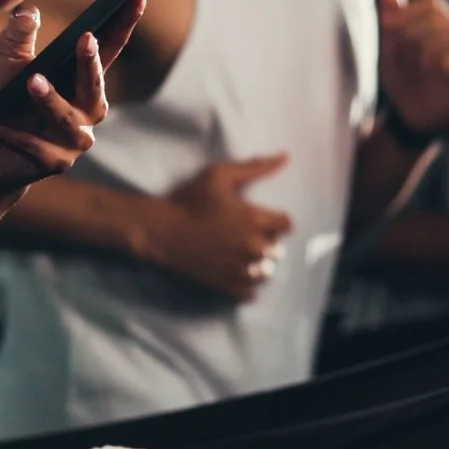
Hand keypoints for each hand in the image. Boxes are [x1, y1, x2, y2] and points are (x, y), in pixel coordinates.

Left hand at [0, 0, 144, 192]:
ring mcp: (74, 140)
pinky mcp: (54, 163)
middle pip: (94, 85)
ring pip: (67, 118)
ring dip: (50, 99)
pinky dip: (7, 133)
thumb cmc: (6, 100)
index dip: (124, 22)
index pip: (109, 48)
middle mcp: (88, 110)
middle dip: (91, 63)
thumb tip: (28, 11)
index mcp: (83, 80)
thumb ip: (18, 36)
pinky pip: (32, 146)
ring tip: (31, 81)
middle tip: (85, 38)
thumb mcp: (6, 62)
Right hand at [141, 155, 295, 300]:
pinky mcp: (227, 284)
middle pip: (277, 249)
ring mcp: (240, 268)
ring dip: (258, 263)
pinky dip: (248, 284)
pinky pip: (252, 292)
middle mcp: (253, 246)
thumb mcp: (220, 175)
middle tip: (244, 234)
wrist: (161, 230)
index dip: (275, 219)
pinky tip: (236, 271)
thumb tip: (286, 157)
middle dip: (265, 241)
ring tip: (240, 254)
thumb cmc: (190, 200)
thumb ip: (256, 167)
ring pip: (266, 271)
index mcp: (255, 219)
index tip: (259, 218)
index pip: (287, 225)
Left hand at [377, 0, 448, 135]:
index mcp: (439, 20)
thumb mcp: (389, 44)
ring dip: (429, 46)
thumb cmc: (402, 71)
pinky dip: (447, 61)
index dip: (409, 10)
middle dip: (414, 29)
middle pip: (444, 16)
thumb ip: (392, 15)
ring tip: (414, 61)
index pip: (433, 2)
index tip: (385, 24)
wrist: (410, 110)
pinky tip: (431, 67)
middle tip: (396, 47)